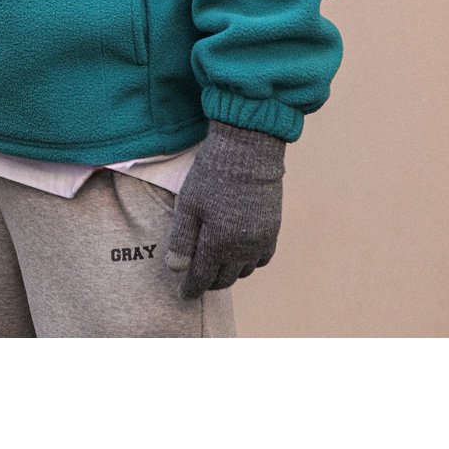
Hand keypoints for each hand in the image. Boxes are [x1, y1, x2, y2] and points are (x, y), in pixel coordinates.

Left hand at [164, 122, 285, 299]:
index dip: (190, 289)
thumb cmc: (211, 176)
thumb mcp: (188, 207)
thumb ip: (181, 241)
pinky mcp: (272, 230)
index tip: (183, 296)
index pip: (201, 279)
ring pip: (243, 271)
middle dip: (208, 283)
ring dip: (228, 273)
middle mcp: (241, 248)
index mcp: (217, 244)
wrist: (248, 152)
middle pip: (223, 279)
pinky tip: (239, 254)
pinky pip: (262, 259)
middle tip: (197, 280)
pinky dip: (249, 262)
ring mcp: (260, 240)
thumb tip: (176, 270)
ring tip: (216, 266)